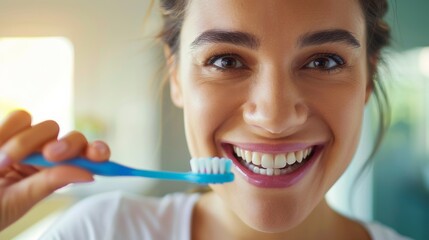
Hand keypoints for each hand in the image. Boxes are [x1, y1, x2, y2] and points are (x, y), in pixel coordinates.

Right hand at [0, 110, 110, 230]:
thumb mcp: (20, 200)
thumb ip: (50, 182)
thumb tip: (89, 173)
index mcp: (55, 171)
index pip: (84, 155)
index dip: (96, 151)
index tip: (100, 156)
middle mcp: (44, 153)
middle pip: (69, 136)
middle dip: (65, 144)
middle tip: (51, 156)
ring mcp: (24, 141)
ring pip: (43, 125)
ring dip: (27, 142)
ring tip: (3, 163)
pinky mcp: (5, 131)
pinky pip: (18, 118)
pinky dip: (10, 131)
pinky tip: (0, 155)